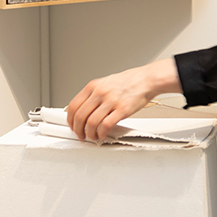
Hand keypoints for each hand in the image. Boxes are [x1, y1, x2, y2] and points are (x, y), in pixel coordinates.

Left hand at [65, 58, 181, 141]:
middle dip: (78, 130)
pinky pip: (105, 125)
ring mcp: (110, 101)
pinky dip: (101, 133)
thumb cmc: (128, 81)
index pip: (73, 105)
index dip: (70, 119)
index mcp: (93, 86)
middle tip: (81, 135)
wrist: (146, 79)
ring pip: (91, 122)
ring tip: (92, 137)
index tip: (72, 126)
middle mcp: (100, 93)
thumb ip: (93, 95)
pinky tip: (102, 135)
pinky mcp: (122, 110)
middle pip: (80, 116)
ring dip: (89, 134)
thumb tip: (83, 109)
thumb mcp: (105, 83)